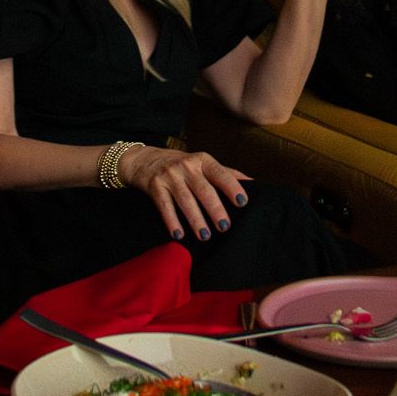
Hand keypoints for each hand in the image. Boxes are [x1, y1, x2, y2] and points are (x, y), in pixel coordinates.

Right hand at [118, 144, 252, 240]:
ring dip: (196, 219)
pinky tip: (179, 234)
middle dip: (215, 209)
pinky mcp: (155, 186)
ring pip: (185, 200)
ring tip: (205, 236)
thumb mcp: (202, 163)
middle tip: (224, 227)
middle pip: (204, 190)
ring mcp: (170, 176)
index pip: (220, 173)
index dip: (231, 187)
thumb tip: (253, 183)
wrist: (143, 159)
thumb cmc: (180, 165)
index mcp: (202, 160)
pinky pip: (165, 206)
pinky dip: (172, 221)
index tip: (242, 202)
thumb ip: (226, 173)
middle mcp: (186, 166)